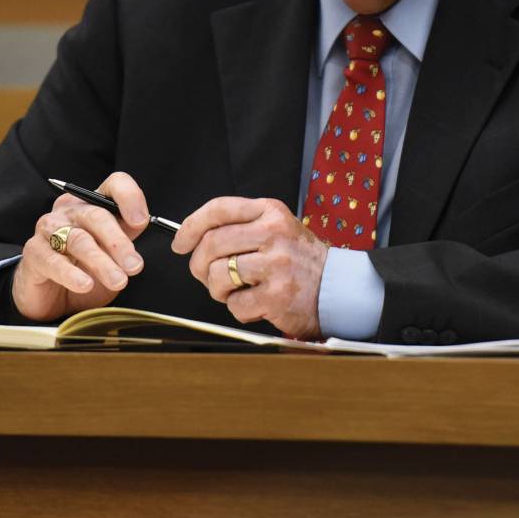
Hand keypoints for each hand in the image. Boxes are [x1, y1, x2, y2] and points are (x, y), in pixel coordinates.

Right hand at [12, 171, 150, 322]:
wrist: (51, 295)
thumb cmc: (84, 268)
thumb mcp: (112, 254)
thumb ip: (127, 238)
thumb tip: (141, 225)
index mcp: (94, 203)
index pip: (114, 184)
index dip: (129, 198)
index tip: (141, 221)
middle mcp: (70, 209)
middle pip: (97, 215)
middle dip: (119, 243)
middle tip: (134, 266)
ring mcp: (49, 228)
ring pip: (78, 240)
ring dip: (101, 262)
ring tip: (118, 281)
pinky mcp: (33, 252)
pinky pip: (53, 260)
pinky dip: (71, 274)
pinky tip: (85, 285)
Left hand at [173, 197, 327, 338]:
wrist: (338, 289)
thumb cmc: (300, 260)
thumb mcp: (277, 228)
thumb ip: (241, 227)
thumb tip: (192, 238)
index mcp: (271, 212)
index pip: (219, 209)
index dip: (191, 225)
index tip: (180, 242)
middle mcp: (274, 234)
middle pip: (212, 243)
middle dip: (199, 264)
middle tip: (205, 275)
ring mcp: (276, 265)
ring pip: (219, 274)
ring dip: (217, 289)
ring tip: (234, 290)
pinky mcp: (277, 296)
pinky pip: (235, 304)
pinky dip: (238, 308)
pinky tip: (254, 304)